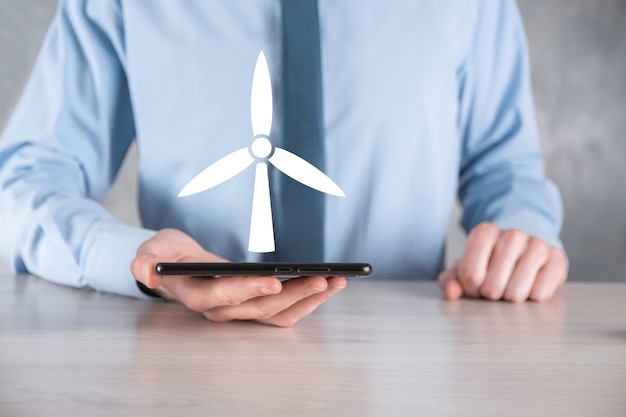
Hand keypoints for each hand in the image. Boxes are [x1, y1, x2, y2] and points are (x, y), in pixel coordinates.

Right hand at [131, 229, 346, 326]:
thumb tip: (146, 271)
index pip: (226, 295)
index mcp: (198, 295)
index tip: (275, 280)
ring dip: (308, 299)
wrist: (175, 266)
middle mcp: (222, 309)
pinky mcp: (253, 306)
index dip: (250, 289)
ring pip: (278, 313)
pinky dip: (306, 301)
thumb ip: (145, 261)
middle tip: (325, 278)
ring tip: (336, 280)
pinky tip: (326, 286)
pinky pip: (283, 312)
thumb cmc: (165, 257)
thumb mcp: (150, 250)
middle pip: (262, 307)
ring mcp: (240, 311)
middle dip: (295, 294)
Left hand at [437, 222, 567, 302]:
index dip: (471, 290)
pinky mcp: (557, 260)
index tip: (476, 286)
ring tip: (511, 287)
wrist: (525, 252)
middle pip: (492, 288)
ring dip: (511, 299)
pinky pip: (539, 295)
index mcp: (485, 233)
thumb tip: (451, 292)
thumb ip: (449, 281)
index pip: (470, 276)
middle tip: (495, 289)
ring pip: (516, 294)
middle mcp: (512, 234)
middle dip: (491, 296)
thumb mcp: (464, 269)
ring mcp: (537, 245)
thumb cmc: (490, 264)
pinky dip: (532, 298)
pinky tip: (530, 286)